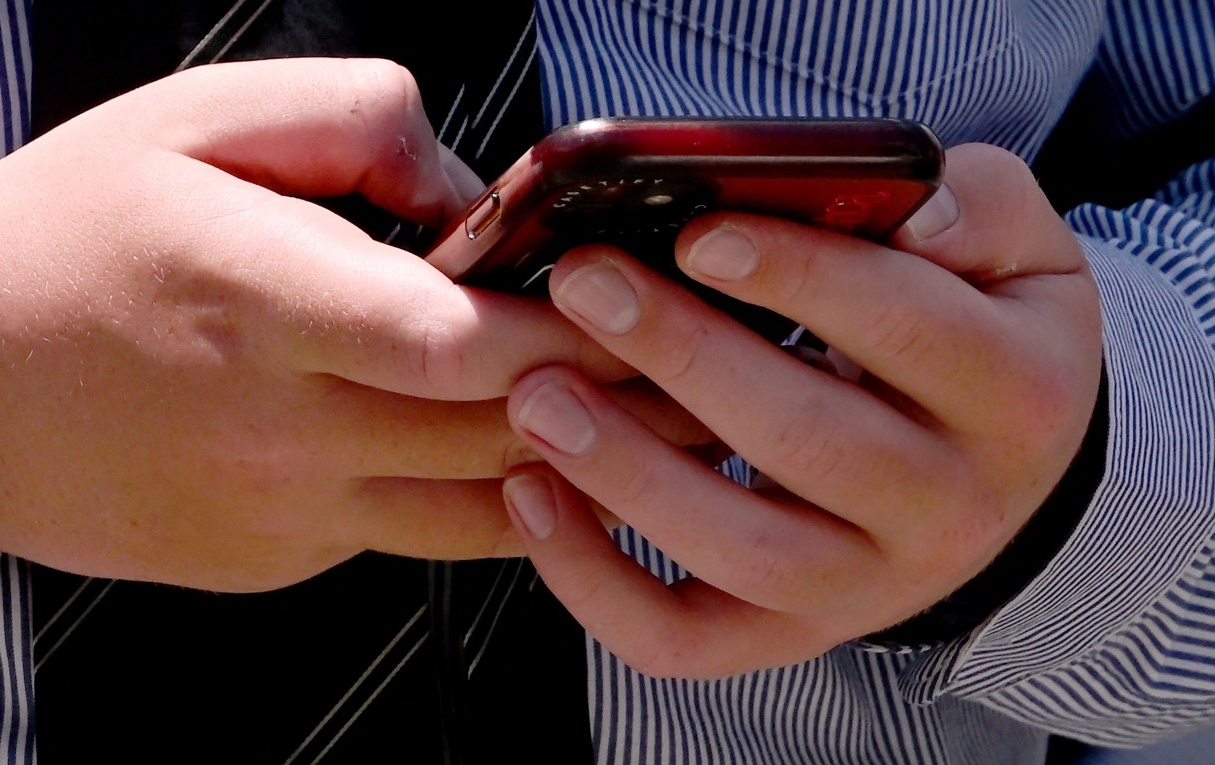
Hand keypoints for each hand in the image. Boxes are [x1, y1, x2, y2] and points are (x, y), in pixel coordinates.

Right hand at [0, 58, 692, 591]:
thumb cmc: (64, 240)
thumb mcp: (191, 119)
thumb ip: (357, 124)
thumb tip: (474, 194)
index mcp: (258, 298)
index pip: (457, 339)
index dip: (571, 325)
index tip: (637, 292)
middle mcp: (276, 423)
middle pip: (497, 430)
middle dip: (617, 397)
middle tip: (700, 361)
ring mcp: (281, 508)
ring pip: (480, 507)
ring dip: (583, 464)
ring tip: (659, 419)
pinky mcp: (278, 556)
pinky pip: (421, 537)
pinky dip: (495, 501)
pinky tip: (538, 457)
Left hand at [500, 143, 1102, 676]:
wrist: (1001, 475)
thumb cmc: (980, 334)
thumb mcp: (1019, 254)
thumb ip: (981, 208)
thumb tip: (918, 212)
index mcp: (1015, 392)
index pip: (908, 329)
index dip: (799, 278)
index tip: (700, 234)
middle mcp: (950, 505)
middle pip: (810, 441)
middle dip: (683, 356)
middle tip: (586, 285)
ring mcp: (867, 584)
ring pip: (742, 552)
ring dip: (626, 474)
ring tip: (538, 396)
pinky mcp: (790, 632)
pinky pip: (684, 637)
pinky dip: (595, 583)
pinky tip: (535, 494)